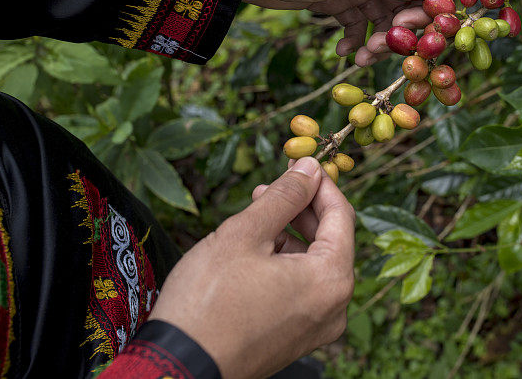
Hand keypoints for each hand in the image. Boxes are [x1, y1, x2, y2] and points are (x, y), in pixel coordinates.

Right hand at [149, 157, 355, 378]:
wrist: (179, 365)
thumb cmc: (208, 301)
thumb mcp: (245, 234)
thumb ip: (285, 196)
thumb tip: (311, 168)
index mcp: (331, 280)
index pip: (341, 215)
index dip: (320, 184)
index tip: (300, 162)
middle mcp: (335, 307)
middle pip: (330, 240)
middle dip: (303, 208)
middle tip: (273, 183)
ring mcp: (317, 326)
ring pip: (314, 263)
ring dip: (291, 233)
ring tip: (257, 214)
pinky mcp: (297, 337)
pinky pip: (303, 288)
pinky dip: (286, 262)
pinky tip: (256, 249)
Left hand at [244, 0, 444, 65]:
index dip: (421, 10)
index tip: (409, 34)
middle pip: (401, 5)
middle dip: (395, 32)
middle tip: (378, 52)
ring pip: (379, 19)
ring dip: (375, 41)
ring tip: (360, 59)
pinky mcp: (333, 2)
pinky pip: (355, 25)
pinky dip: (353, 40)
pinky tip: (343, 53)